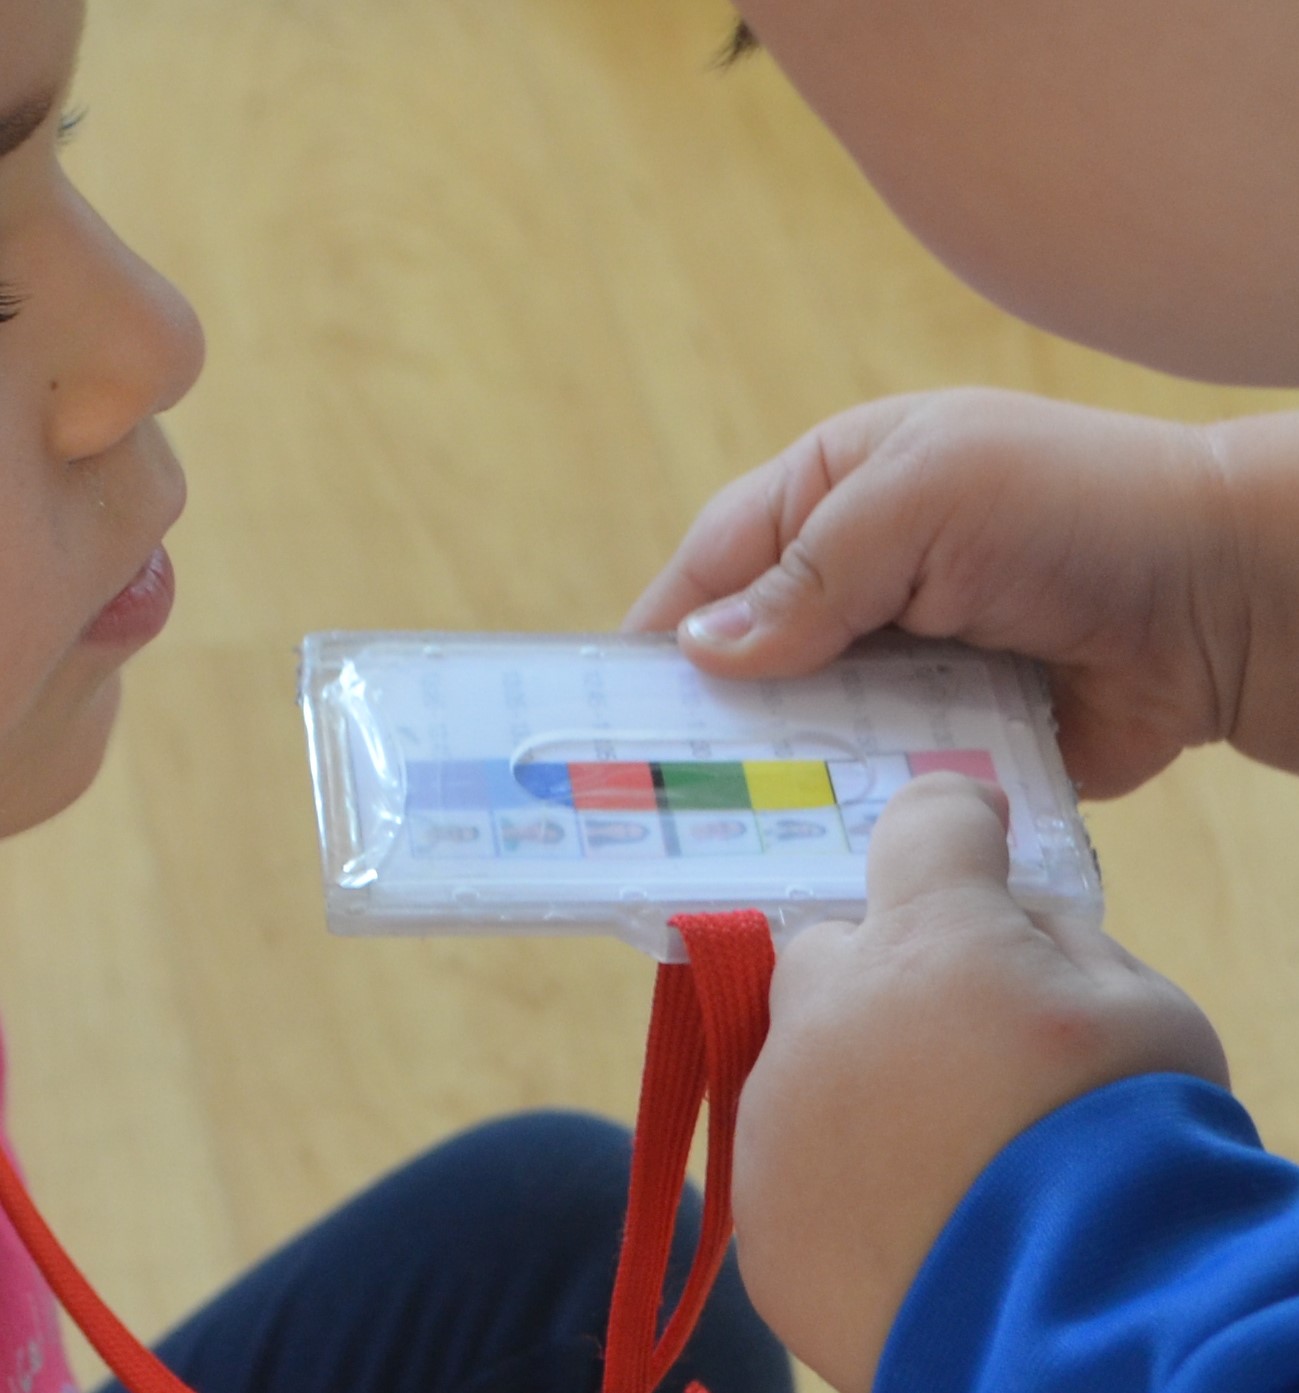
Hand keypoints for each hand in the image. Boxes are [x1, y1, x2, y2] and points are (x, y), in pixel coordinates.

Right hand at [625, 388, 1253, 796]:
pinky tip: (803, 853)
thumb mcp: (926, 500)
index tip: (607, 712)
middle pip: (750, 658)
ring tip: (716, 841)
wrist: (1222, 599)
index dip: (663, 633)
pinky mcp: (945, 738)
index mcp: (835, 494)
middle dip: (709, 720)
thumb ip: (811, 571)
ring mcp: (901, 665)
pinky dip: (843, 810)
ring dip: (773, 775)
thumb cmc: (1070, 508)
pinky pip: (872, 778)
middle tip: (652, 794)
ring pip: (804, 728)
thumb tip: (703, 653)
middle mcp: (857, 582)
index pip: (717, 563)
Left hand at [730, 774, 1228, 1392]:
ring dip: (850, 1080)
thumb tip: (1012, 925)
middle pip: (831, 953)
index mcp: (931, 943)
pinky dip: (831, 1174)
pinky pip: (786, 1161)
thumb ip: (1064, 944)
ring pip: (799, 1059)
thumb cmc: (1132, 1157)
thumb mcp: (1147, 1014)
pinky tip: (902, 1222)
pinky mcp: (762, 1215)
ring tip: (933, 1158)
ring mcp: (779, 1115)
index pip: (923, 825)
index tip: (976, 840)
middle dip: (883, 979)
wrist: (1084, 1338)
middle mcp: (829, 1011)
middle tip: (951, 1048)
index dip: (955, 827)